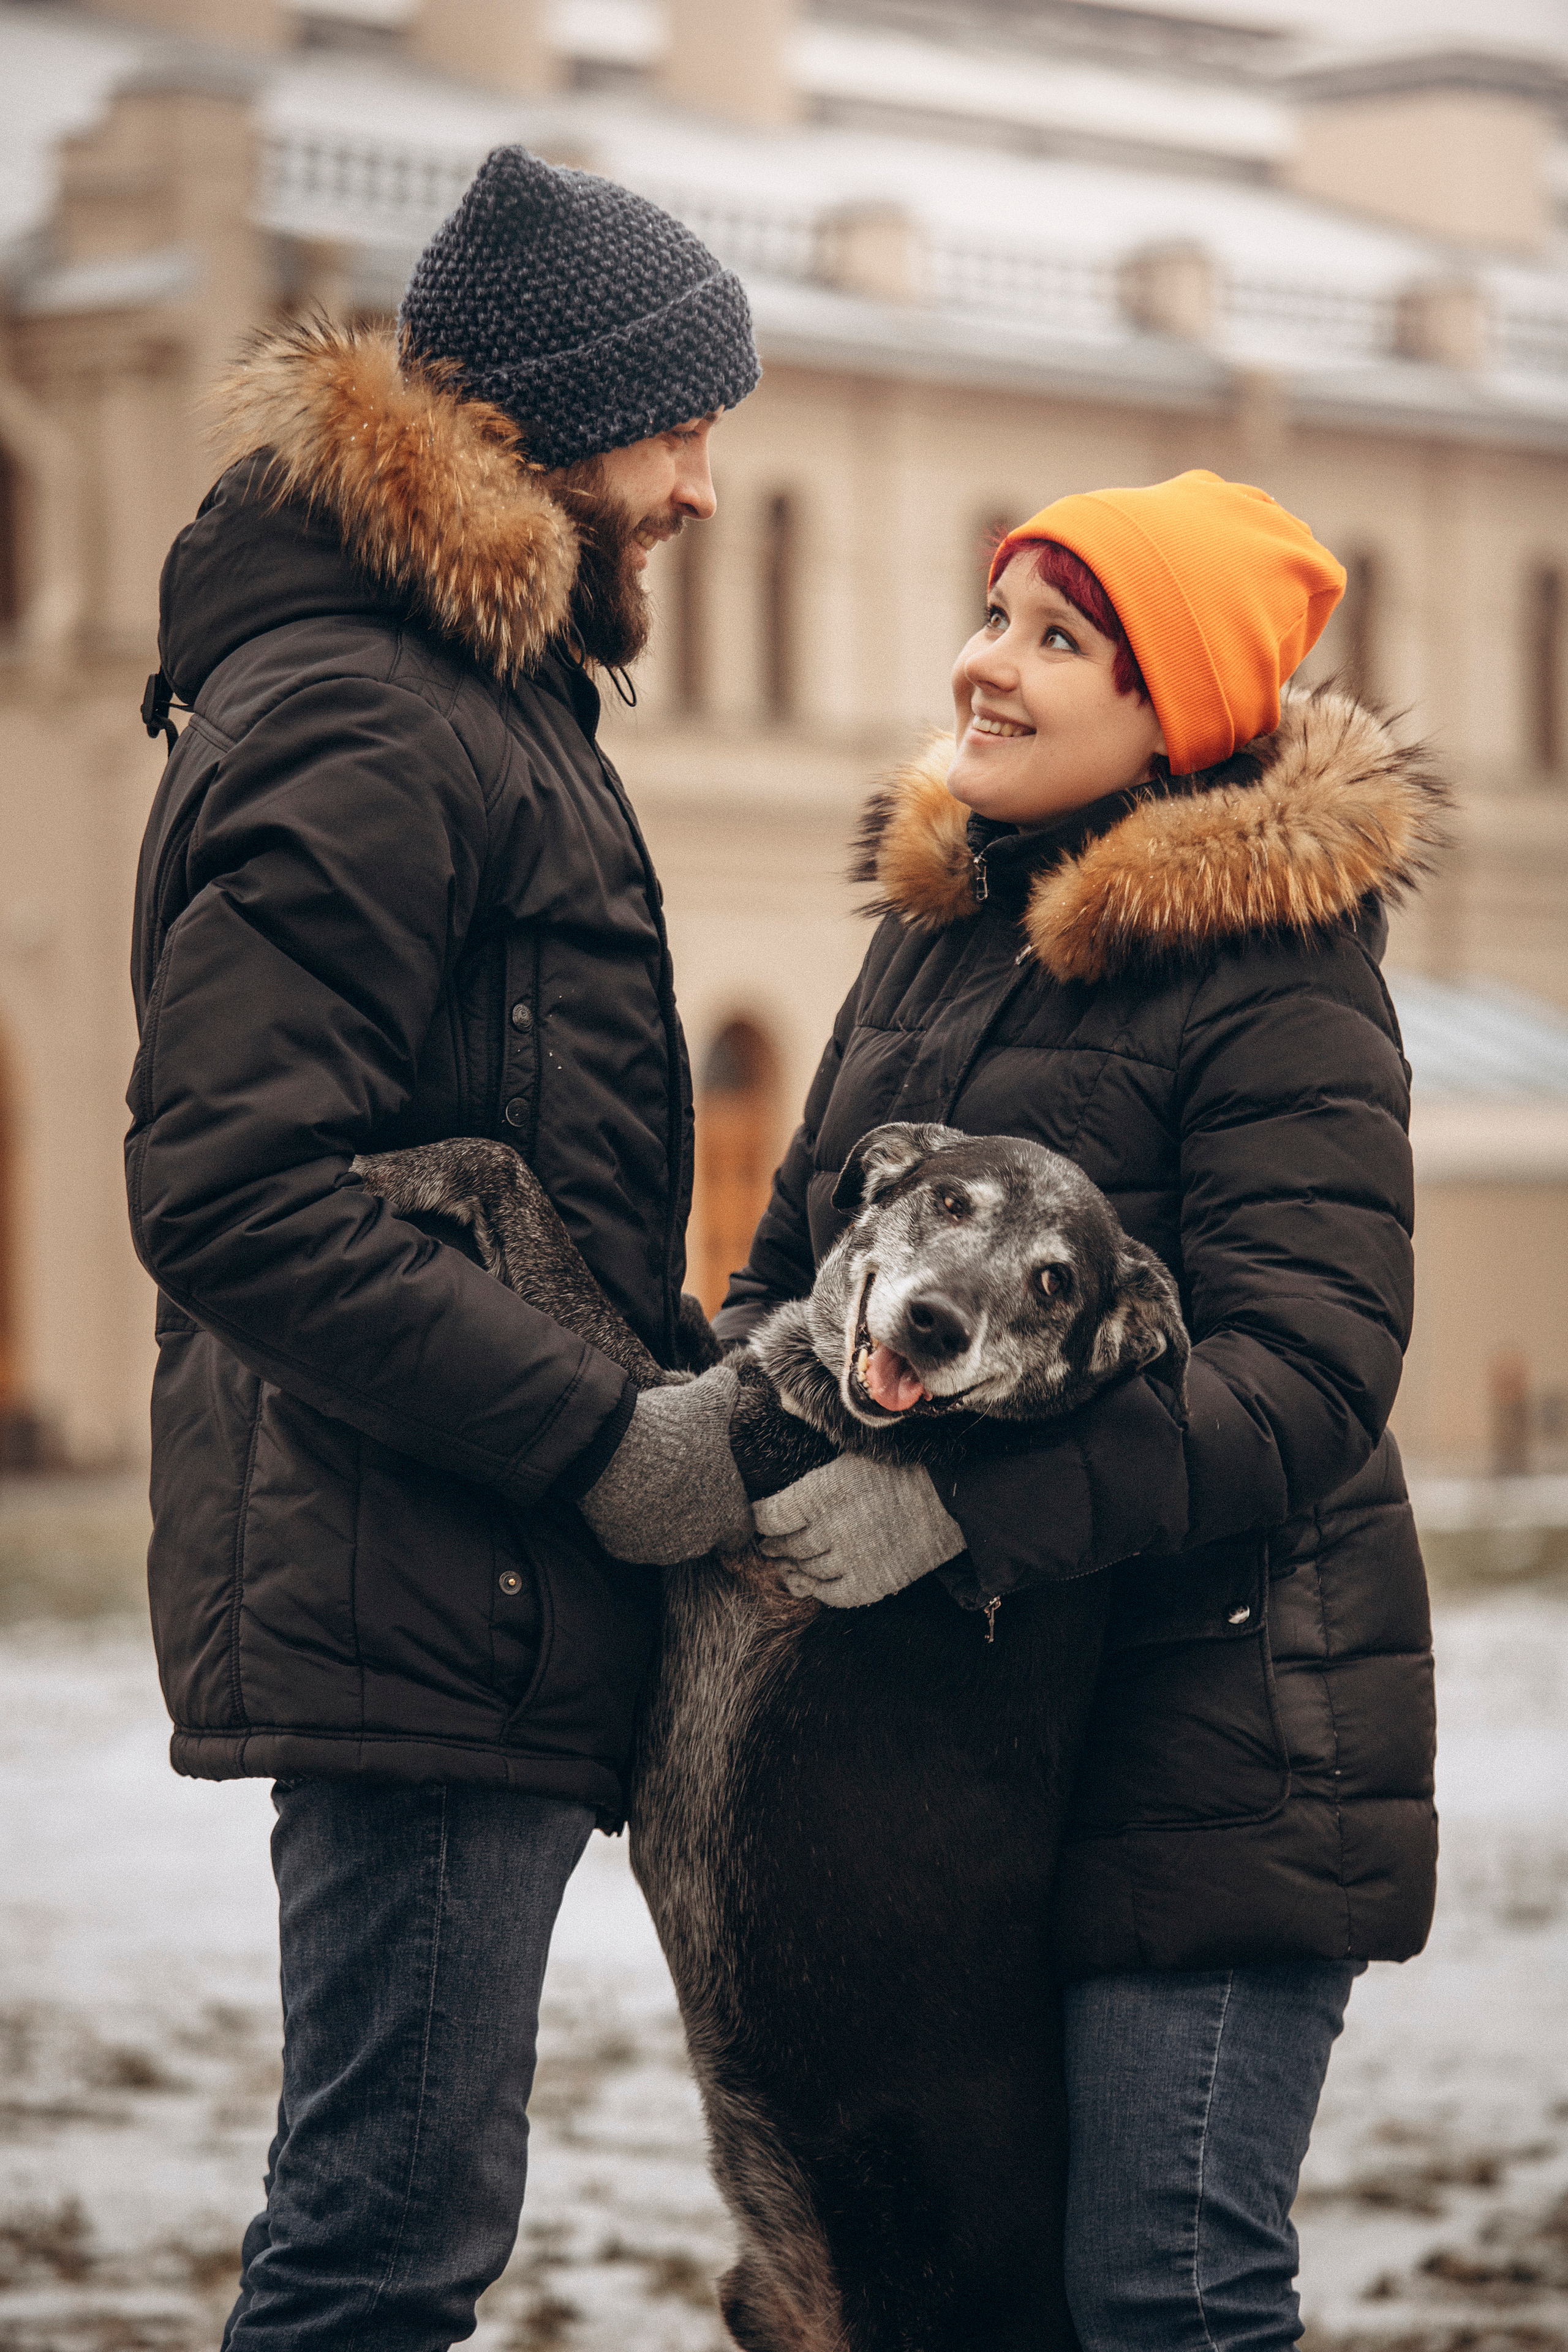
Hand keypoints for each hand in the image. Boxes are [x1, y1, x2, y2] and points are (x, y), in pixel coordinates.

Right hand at [578, 1367, 753, 1564]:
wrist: (610, 1448)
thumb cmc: (670, 1429)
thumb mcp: (707, 1399)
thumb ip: (726, 1390)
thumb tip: (730, 1377)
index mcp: (727, 1514)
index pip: (740, 1527)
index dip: (730, 1508)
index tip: (715, 1488)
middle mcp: (697, 1541)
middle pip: (702, 1534)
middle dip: (693, 1510)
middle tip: (676, 1477)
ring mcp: (658, 1549)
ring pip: (665, 1537)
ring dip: (661, 1515)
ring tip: (647, 1479)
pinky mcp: (623, 1548)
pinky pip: (631, 1537)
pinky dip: (628, 1519)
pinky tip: (623, 1490)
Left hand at [752, 1455, 966, 1607]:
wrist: (953, 1495)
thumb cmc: (900, 1470)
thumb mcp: (849, 1461)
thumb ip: (814, 1483)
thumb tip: (780, 1501)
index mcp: (822, 1492)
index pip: (769, 1517)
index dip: (759, 1522)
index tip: (760, 1521)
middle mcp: (831, 1528)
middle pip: (785, 1545)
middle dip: (774, 1545)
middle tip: (771, 1543)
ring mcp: (852, 1559)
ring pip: (805, 1569)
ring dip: (794, 1566)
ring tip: (792, 1559)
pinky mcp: (872, 1583)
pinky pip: (831, 1594)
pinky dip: (819, 1587)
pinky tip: (817, 1578)